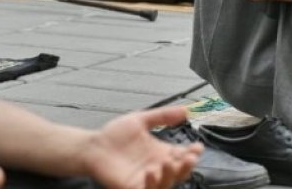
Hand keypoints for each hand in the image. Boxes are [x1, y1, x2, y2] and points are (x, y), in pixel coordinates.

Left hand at [81, 106, 201, 188]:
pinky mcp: (133, 187)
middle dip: (187, 166)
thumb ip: (162, 116)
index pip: (182, 155)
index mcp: (161, 153)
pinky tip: (151, 171)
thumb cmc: (115, 134)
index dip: (192, 153)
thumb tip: (186, 110)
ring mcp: (146, 179)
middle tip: (190, 157)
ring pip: (166, 184)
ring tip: (169, 161)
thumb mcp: (140, 120)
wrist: (93, 145)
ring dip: (171, 175)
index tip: (198, 146)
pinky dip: (152, 184)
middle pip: (179, 172)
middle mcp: (157, 167)